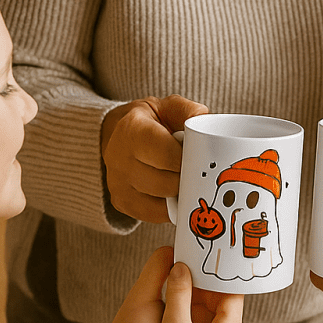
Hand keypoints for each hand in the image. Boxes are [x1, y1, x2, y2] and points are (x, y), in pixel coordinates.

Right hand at [101, 94, 207, 221]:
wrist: (118, 133)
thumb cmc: (151, 121)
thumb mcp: (168, 107)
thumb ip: (188, 112)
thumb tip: (206, 126)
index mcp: (132, 129)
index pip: (167, 154)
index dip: (188, 160)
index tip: (199, 159)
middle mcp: (119, 157)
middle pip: (166, 183)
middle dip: (187, 180)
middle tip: (197, 173)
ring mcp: (117, 182)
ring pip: (161, 202)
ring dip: (179, 196)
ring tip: (186, 182)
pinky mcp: (120, 201)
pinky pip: (153, 215)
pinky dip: (169, 209)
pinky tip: (174, 195)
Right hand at [129, 261, 243, 322]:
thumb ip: (179, 291)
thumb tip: (181, 267)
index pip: (233, 296)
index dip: (220, 275)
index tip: (210, 257)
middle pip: (223, 305)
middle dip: (206, 286)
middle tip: (192, 263)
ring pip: (212, 317)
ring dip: (197, 300)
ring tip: (182, 278)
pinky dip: (192, 315)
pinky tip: (177, 302)